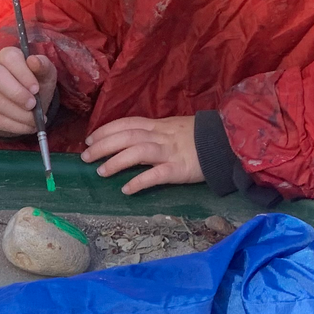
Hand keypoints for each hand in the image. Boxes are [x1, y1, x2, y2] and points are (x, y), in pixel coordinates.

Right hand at [0, 47, 55, 138]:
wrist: (28, 106)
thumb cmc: (36, 84)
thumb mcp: (45, 74)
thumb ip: (44, 66)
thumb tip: (34, 61)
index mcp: (7, 57)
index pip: (9, 58)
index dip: (22, 73)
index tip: (36, 88)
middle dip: (16, 93)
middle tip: (33, 105)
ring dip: (19, 114)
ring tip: (35, 119)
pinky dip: (16, 126)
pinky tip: (28, 126)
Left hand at [80, 114, 202, 194]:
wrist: (227, 142)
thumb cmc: (199, 137)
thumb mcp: (173, 128)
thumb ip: (153, 133)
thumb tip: (129, 140)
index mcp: (159, 125)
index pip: (127, 124)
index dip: (106, 130)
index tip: (89, 139)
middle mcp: (161, 136)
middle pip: (127, 137)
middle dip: (103, 146)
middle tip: (85, 157)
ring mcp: (170, 152)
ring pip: (138, 152)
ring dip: (116, 162)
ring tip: (101, 172)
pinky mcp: (179, 169)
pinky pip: (157, 175)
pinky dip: (140, 181)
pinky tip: (126, 190)